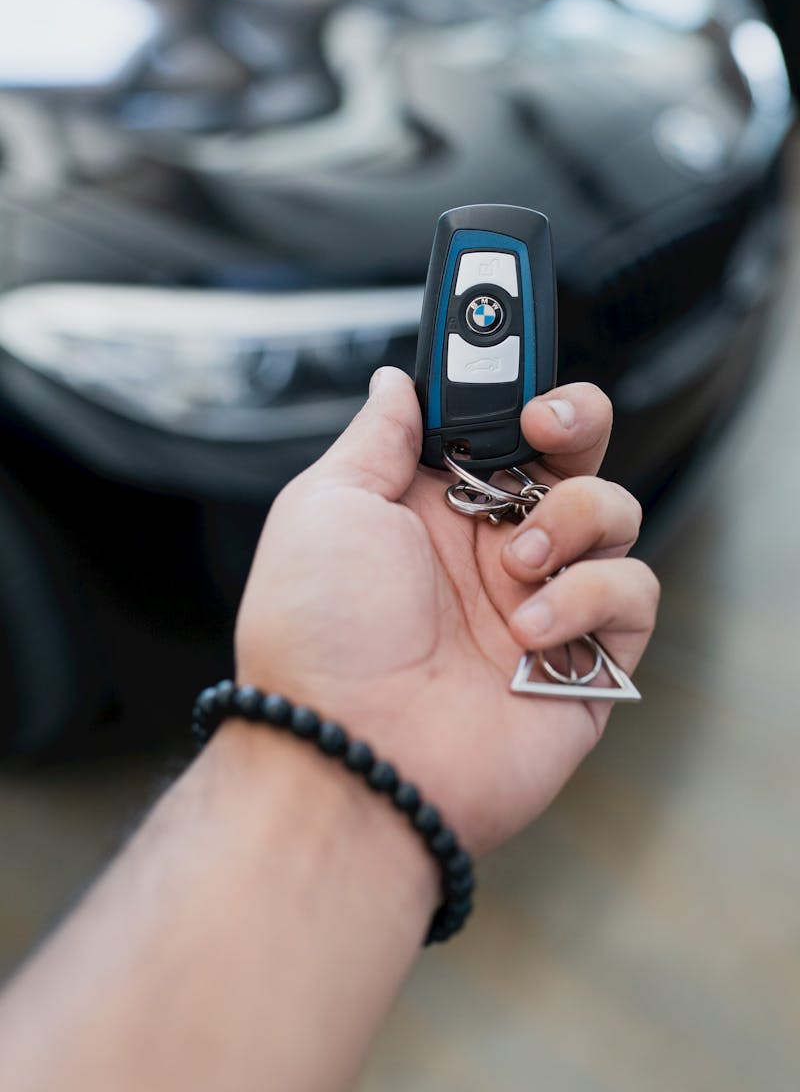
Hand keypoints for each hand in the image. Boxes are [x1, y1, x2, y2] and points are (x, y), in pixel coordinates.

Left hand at [235, 368, 658, 853]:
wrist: (350, 753)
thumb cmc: (320, 636)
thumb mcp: (324, 507)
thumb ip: (375, 437)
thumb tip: (396, 384)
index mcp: (434, 508)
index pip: (501, 430)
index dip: (520, 396)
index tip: (516, 387)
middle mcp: (492, 549)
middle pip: (572, 457)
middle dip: (576, 422)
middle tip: (546, 432)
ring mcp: (542, 600)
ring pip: (613, 512)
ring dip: (572, 518)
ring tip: (514, 565)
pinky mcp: (585, 659)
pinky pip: (633, 592)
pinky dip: (591, 596)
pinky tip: (532, 630)